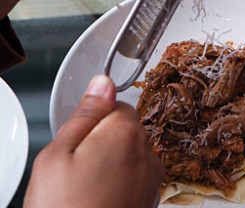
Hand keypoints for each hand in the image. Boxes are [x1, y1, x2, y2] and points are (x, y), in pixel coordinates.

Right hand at [24, 75, 164, 207]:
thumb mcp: (58, 154)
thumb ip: (85, 112)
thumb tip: (102, 82)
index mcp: (126, 132)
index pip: (116, 103)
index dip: (93, 119)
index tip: (80, 139)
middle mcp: (147, 151)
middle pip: (124, 127)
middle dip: (103, 138)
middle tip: (78, 166)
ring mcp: (152, 176)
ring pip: (130, 150)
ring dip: (112, 159)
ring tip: (88, 186)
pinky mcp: (151, 196)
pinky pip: (136, 173)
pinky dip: (121, 178)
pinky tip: (100, 197)